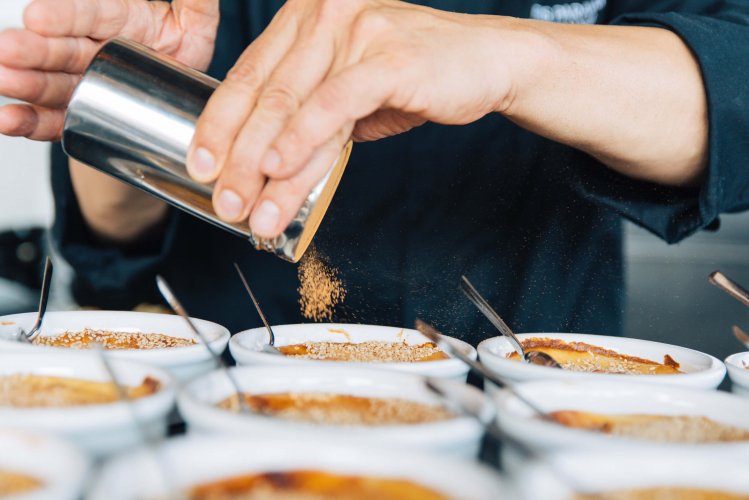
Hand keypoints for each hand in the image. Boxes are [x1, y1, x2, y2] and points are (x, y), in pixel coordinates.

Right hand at [0, 0, 219, 140]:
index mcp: (117, 20)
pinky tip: (7, 119)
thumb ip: (195, 0)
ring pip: (49, 83)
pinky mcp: (74, 115)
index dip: (64, 16)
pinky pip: (51, 119)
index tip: (38, 15)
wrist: (178, 99)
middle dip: (34, 50)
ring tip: (5, 80)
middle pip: (60, 49)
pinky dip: (28, 121)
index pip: (88, 14)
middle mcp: (91, 49)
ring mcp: (80, 82)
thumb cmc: (182, 54)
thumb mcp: (195, 24)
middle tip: (8, 48)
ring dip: (24, 84)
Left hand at [189, 1, 536, 238]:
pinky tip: (282, 171)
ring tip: (254, 211)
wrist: (484, 61)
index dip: (218, 124)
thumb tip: (266, 165)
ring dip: (266, 166)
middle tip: (224, 203)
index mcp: (303, 16)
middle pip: (262, 94)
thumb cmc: (413, 76)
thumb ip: (307, 114)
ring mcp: (355, 29)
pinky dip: (305, 140)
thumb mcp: (347, 91)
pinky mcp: (388, 56)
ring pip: (292, 105)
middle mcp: (322, 12)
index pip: (247, 75)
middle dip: (237, 157)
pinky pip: (334, 104)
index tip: (201, 166)